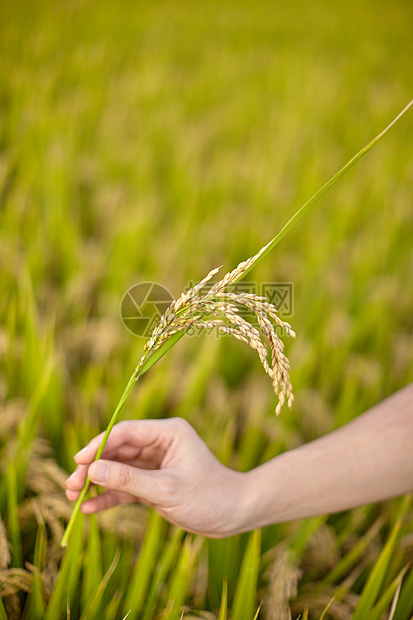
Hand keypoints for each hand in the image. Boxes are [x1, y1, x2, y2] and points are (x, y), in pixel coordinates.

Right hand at [65, 417, 247, 537]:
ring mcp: (155, 463)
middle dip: (93, 467)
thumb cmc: (209, 497)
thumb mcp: (166, 490)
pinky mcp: (154, 482)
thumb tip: (92, 470)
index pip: (125, 432)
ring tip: (73, 497)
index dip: (99, 445)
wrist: (234, 515)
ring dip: (97, 482)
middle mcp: (160, 443)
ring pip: (118, 468)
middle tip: (71, 485)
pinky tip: (90, 508)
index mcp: (168, 432)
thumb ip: (129, 480)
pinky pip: (126, 486)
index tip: (79, 462)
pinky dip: (109, 496)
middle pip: (117, 450)